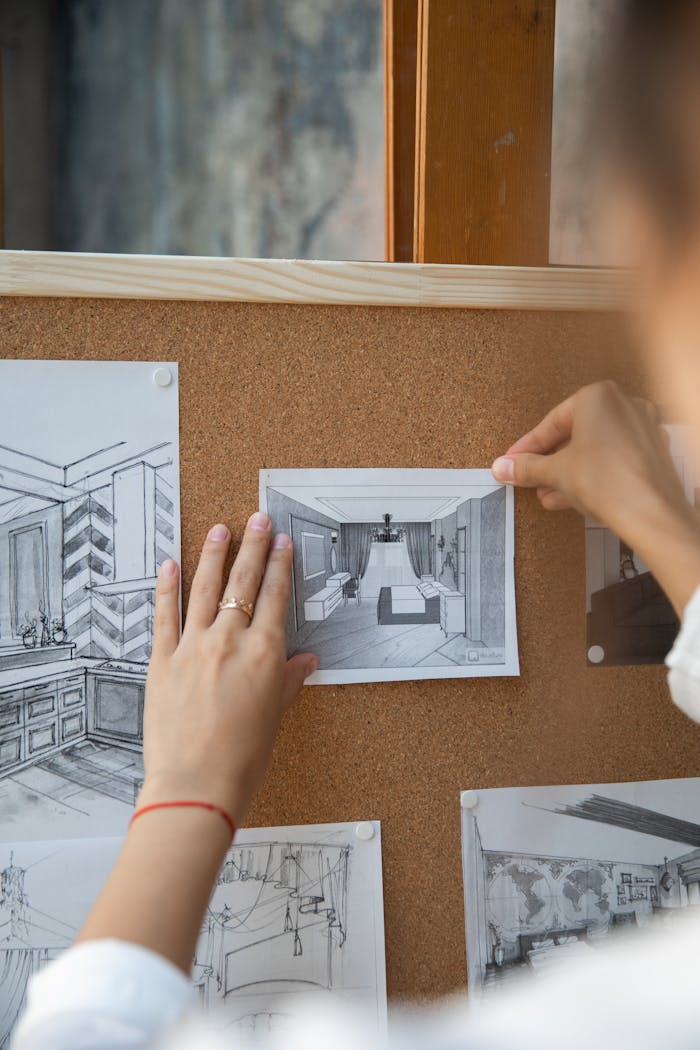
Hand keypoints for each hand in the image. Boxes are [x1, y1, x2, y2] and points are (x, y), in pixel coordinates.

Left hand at [138, 514, 316, 825]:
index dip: (281, 565)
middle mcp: (230, 642)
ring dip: (214, 555)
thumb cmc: (241, 760)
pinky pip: (165, 615)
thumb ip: (288, 681)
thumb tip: (305, 662)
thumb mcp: (275, 717)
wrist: (195, 786)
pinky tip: (170, 565)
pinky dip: (167, 587)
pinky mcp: (162, 660)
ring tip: (219, 530)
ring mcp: (193, 647)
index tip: (283, 542)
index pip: (276, 597)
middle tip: (258, 519)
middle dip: (253, 546)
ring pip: (204, 589)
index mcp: (265, 655)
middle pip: (243, 583)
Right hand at [492, 380, 699, 613]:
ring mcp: (643, 428)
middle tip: (531, 478)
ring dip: (569, 471)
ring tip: (549, 494)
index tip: (514, 460)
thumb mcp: (556, 472)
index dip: (529, 447)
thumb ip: (527, 467)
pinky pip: (614, 459)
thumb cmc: (608, 481)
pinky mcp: (653, 452)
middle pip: (575, 434)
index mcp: (598, 397)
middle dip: (551, 461)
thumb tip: (503, 467)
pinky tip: (574, 497)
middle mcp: (624, 405)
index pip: (552, 423)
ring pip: (595, 449)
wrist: (650, 513)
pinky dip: (593, 474)